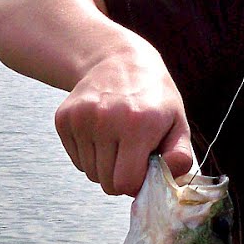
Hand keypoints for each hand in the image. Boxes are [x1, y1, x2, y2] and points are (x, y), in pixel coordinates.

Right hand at [53, 44, 192, 196]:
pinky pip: (76, 161)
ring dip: (105, 166)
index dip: (136, 183)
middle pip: (106, 182)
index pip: (125, 182)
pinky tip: (102, 133)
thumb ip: (180, 156)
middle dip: (121, 176)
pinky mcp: (63, 119)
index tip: (144, 169)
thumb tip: (170, 181)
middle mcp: (105, 119)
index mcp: (138, 124)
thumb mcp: (178, 122)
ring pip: (90, 173)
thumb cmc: (153, 96)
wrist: (117, 60)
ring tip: (117, 140)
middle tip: (132, 154)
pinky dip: (90, 155)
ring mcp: (81, 118)